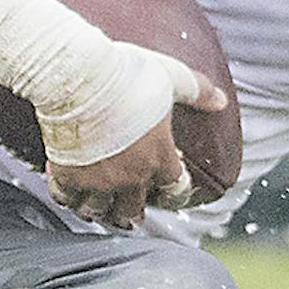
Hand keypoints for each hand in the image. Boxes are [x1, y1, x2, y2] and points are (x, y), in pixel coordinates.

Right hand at [41, 44, 224, 228]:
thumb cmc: (124, 75)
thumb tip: (222, 101)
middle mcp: (129, 176)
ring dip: (100, 211)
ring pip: (99, 211)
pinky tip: (68, 195)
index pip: (175, 190)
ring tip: (97, 210)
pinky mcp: (66, 174)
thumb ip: (197, 90)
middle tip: (130, 212)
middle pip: (133, 210)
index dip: (174, 195)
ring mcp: (96, 179)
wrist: (76, 77)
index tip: (169, 195)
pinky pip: (66, 199)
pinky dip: (68, 199)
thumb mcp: (170, 76)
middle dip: (132, 212)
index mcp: (159, 157)